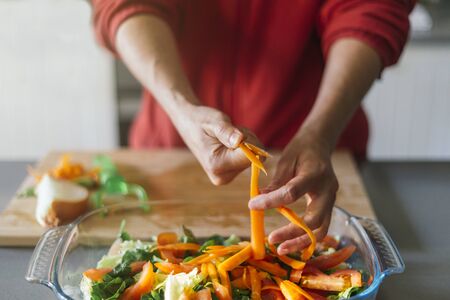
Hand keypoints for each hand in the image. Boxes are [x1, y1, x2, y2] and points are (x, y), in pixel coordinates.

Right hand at [175, 104, 261, 184]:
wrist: (189, 125)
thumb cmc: (200, 121)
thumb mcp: (213, 122)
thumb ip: (226, 132)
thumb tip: (240, 140)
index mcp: (216, 165)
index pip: (249, 158)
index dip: (248, 141)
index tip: (235, 132)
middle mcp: (222, 176)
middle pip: (253, 159)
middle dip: (247, 142)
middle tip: (230, 132)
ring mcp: (226, 177)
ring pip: (252, 158)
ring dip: (245, 143)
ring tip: (227, 136)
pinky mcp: (230, 174)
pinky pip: (247, 159)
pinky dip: (243, 148)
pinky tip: (228, 142)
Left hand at [248, 129, 337, 254]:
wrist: (320, 144)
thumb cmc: (301, 150)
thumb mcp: (286, 161)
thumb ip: (276, 183)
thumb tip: (258, 200)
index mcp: (315, 173)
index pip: (291, 193)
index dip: (271, 202)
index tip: (252, 205)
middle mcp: (328, 189)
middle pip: (314, 219)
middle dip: (292, 233)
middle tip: (272, 240)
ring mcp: (332, 199)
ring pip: (321, 229)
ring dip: (301, 242)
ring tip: (281, 249)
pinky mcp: (330, 206)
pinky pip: (321, 227)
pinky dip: (307, 238)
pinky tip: (291, 243)